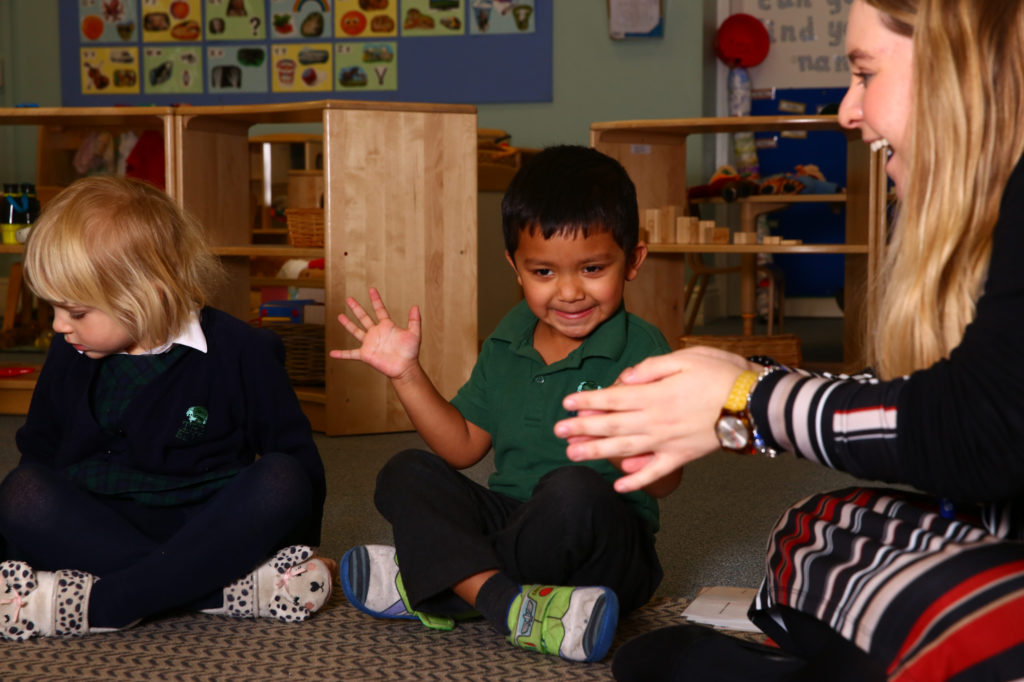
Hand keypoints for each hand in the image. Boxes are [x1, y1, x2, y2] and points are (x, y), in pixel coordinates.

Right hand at [329, 288, 420, 379]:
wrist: (405, 368)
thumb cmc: (410, 352)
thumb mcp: (414, 334)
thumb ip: (415, 320)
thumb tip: (416, 306)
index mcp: (387, 326)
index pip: (380, 310)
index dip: (376, 300)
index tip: (372, 289)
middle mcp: (376, 333)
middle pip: (364, 317)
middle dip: (356, 308)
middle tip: (349, 299)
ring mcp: (369, 343)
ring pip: (356, 331)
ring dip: (348, 324)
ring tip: (340, 316)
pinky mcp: (365, 354)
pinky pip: (350, 354)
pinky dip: (341, 354)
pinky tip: (332, 353)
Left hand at [553, 349, 746, 492]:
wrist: (756, 402)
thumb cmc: (722, 373)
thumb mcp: (686, 357)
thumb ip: (651, 369)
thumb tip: (624, 378)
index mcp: (655, 395)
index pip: (612, 399)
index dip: (587, 402)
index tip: (566, 404)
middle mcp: (656, 420)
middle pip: (611, 426)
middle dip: (582, 429)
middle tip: (557, 432)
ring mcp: (668, 441)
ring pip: (625, 450)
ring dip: (598, 453)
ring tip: (573, 455)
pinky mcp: (683, 456)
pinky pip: (655, 471)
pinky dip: (636, 480)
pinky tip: (618, 485)